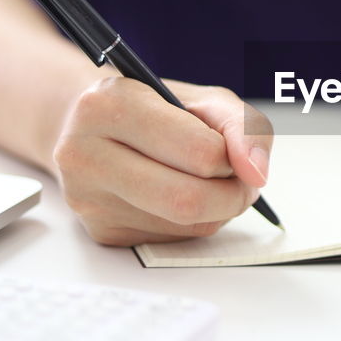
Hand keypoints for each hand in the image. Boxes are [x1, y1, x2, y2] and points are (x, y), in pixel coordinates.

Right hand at [52, 77, 273, 245]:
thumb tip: (256, 173)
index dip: (228, 156)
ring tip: (208, 181)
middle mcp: (84, 153)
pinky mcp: (102, 232)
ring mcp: (88, 199)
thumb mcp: (205, 100)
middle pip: (188, 200)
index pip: (198, 152)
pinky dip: (194, 222)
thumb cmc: (157, 110)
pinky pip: (173, 240)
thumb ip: (243, 126)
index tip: (227, 150)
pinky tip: (179, 195)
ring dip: (218, 209)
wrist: (96, 128)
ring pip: (186, 225)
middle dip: (232, 194)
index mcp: (107, 105)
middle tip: (239, 181)